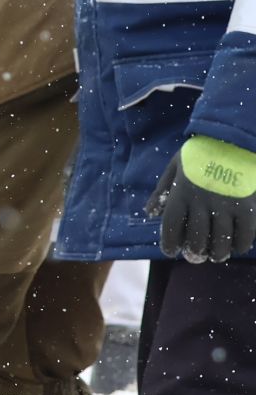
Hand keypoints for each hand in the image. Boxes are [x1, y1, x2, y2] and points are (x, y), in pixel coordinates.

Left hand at [149, 136, 255, 262]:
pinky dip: (240, 245)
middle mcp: (202, 202)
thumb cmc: (200, 153)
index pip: (171, 226)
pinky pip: (245, 234)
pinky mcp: (248, 207)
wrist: (233, 139)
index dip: (169, 243)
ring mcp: (226, 206)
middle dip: (195, 251)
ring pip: (220, 241)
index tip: (171, 252)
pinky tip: (236, 247)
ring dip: (217, 253)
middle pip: (196, 238)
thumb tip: (149, 213)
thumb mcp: (174, 166)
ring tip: (215, 255)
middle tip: (196, 255)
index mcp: (181, 193)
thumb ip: (162, 190)